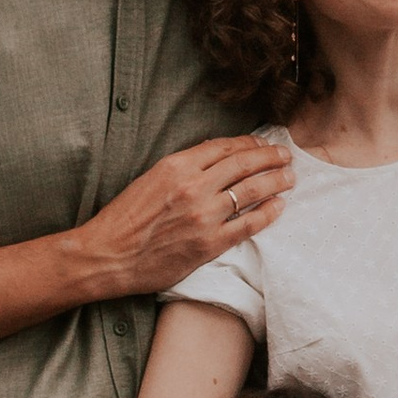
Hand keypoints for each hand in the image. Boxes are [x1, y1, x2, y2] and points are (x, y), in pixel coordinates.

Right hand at [74, 137, 292, 303]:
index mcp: (176, 166)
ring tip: (289, 177)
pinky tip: (279, 207)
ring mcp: (204, 216)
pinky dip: (268, 213)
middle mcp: (193, 187)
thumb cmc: (124, 219)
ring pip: (252, 191)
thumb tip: (213, 157)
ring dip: (276, 181)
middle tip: (286, 155)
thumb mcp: (150, 179)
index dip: (249, 143)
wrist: (107, 255)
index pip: (224, 147)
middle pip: (244, 164)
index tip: (262, 142)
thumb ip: (183, 168)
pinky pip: (248, 224)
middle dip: (270, 157)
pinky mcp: (209, 244)